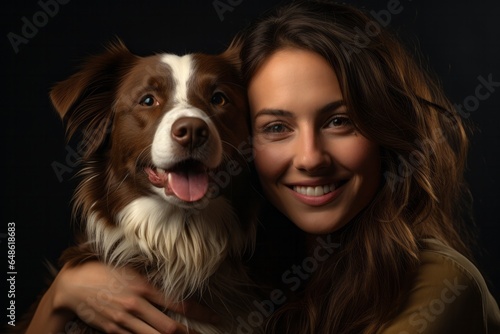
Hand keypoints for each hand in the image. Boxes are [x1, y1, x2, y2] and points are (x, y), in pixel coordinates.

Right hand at [47, 261, 217, 332]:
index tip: (214, 317)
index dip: (200, 313)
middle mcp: (136, 305)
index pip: (179, 303)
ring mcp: (123, 320)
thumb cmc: (103, 272)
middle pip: (169, 328)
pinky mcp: (112, 331)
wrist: (72, 285)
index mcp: (143, 287)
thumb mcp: (130, 270)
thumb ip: (151, 281)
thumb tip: (172, 287)